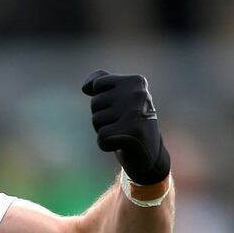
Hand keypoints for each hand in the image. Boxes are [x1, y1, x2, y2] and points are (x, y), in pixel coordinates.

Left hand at [82, 70, 169, 184]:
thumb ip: (101, 80)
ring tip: (123, 132)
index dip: (103, 100)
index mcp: (136, 80)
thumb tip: (85, 87)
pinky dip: (106, 144)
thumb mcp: (118, 95)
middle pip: (95, 103)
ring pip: (96, 120)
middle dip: (103, 116)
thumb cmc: (128, 121)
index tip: (120, 107)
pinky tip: (122, 144)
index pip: (97, 85)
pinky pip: (101, 137)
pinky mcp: (133, 132)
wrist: (148, 152)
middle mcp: (138, 93)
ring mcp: (136, 112)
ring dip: (105, 129)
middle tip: (122, 123)